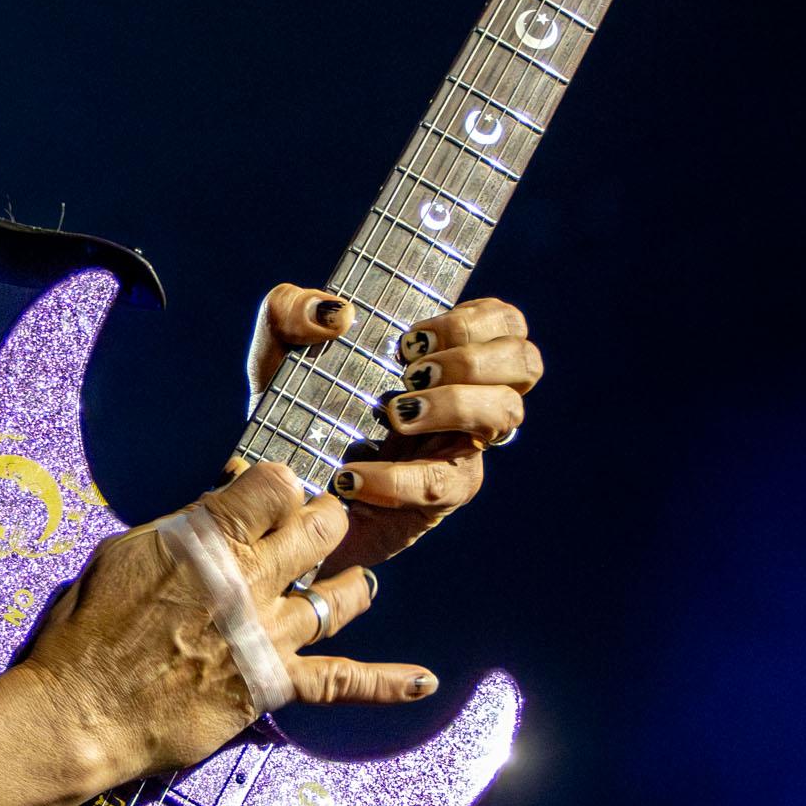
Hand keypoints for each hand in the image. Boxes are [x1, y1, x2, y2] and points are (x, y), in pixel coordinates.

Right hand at [13, 460, 432, 787]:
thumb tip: (221, 506)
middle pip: (320, 528)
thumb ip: (183, 527)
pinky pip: (341, 682)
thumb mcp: (125, 553)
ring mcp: (268, 634)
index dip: (277, 483)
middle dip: (323, 521)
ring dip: (349, 586)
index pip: (277, 483)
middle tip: (316, 528)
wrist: (83, 710)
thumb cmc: (88, 629)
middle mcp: (250, 580)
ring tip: (354, 583)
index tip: (268, 494)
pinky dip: (386, 683)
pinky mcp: (272, 684)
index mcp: (210, 539)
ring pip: (339, 596)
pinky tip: (422, 680)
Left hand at [249, 285, 540, 573]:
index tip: (412, 338)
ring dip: (454, 401)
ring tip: (393, 413)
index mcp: (445, 354)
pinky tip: (352, 474)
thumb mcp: (279, 348)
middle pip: (526, 361)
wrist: (282, 485)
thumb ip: (291, 309)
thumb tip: (339, 314)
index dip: (475, 319)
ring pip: (507, 413)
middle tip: (411, 370)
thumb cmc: (293, 405)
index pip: (506, 323)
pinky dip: (396, 478)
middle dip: (472, 356)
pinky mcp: (440, 497)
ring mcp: (460, 446)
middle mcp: (466, 397)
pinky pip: (442, 482)